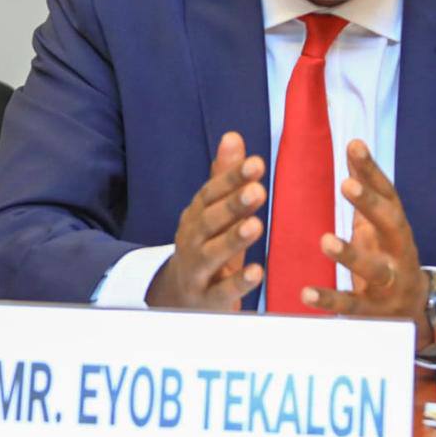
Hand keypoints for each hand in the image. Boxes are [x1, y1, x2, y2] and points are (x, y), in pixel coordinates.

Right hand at [146, 131, 266, 309]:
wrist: (177, 298)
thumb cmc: (206, 249)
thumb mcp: (215, 214)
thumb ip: (224, 178)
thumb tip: (233, 136)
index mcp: (196, 216)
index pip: (211, 193)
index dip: (231, 178)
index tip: (256, 163)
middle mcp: (192, 240)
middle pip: (210, 221)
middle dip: (232, 205)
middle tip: (257, 189)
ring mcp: (197, 271)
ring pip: (213, 254)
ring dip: (234, 239)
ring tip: (256, 225)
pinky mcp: (207, 300)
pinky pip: (222, 292)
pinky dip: (238, 282)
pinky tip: (258, 271)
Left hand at [302, 140, 430, 349]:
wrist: (415, 312)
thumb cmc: (389, 257)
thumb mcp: (379, 223)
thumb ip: (367, 188)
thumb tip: (354, 144)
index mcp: (397, 228)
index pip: (388, 194)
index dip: (372, 170)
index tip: (354, 145)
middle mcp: (400, 252)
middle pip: (390, 225)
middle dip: (370, 204)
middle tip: (346, 185)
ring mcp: (390, 284)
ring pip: (374, 269)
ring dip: (350, 255)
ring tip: (326, 240)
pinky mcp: (375, 312)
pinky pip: (352, 306)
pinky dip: (329, 300)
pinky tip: (306, 293)